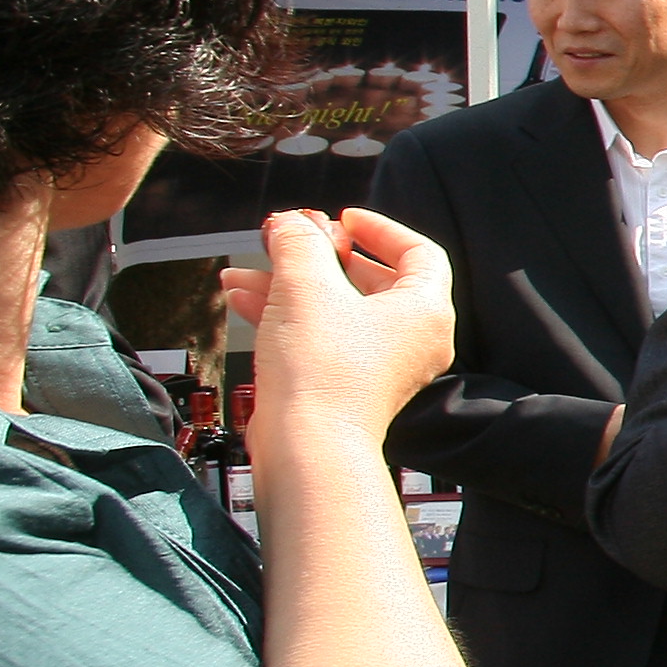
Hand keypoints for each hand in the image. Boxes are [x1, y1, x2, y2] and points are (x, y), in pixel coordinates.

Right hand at [222, 209, 452, 441]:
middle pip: (369, 279)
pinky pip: (320, 337)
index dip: (379, 228)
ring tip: (243, 270)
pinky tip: (241, 297)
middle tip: (286, 240)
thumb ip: (300, 243)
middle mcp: (412, 339)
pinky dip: (285, 315)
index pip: (417, 252)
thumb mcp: (306, 286)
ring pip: (334, 309)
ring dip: (288, 284)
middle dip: (317, 257)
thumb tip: (292, 223)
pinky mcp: (346, 385)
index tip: (343, 218)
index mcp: (424, 311)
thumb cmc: (321, 370)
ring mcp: (379, 366)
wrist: (306, 448)